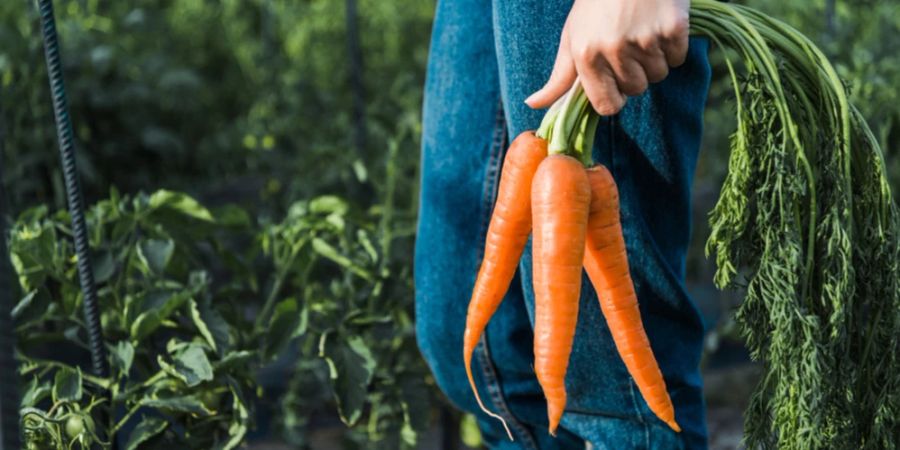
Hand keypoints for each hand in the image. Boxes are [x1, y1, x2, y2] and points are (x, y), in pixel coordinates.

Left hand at [525, 0, 689, 114]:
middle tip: (628, 43)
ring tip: (642, 31)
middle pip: (636, 89)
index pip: (607, 106)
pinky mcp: (673, 28)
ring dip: (654, 59)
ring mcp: (645, 39)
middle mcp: (614, 49)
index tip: (615, 82)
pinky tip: (658, 24)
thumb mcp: (572, 37)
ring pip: (658, 75)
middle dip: (635, 72)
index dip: (614, 97)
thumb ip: (559, 77)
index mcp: (586, 55)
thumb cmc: (596, 5)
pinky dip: (672, 45)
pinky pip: (677, 57)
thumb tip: (533, 104)